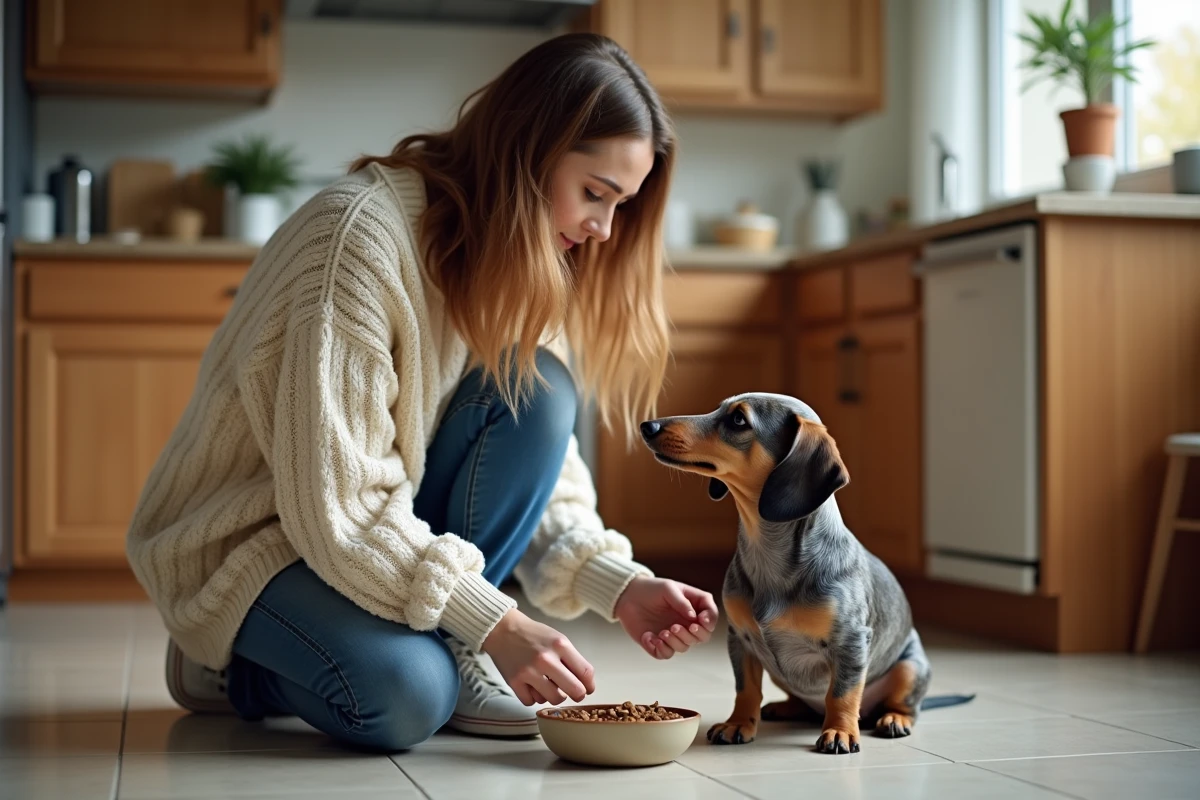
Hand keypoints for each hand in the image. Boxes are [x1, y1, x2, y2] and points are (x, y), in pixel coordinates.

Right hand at [481, 609, 595, 705]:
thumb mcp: (558, 639)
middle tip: (574, 694)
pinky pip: (532, 702)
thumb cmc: (534, 635)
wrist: (503, 629)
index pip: (586, 672)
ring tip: (549, 686)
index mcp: (560, 645)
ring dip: (554, 696)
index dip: (590, 685)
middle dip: (578, 695)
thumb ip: (572, 659)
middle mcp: (545, 658)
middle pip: (575, 690)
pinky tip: (532, 686)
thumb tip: (585, 684)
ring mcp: (529, 671)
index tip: (588, 689)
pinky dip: (534, 697)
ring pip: (554, 699)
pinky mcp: (514, 682)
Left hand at [614, 576, 718, 658]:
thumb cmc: (651, 588)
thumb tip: (694, 617)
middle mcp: (687, 622)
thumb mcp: (668, 588)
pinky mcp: (659, 643)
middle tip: (675, 627)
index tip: (701, 621)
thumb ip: (682, 601)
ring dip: (675, 642)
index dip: (710, 621)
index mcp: (694, 606)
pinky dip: (660, 649)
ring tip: (662, 632)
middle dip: (692, 635)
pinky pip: (666, 654)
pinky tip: (649, 637)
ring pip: (684, 647)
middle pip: (702, 637)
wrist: (627, 596)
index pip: (711, 617)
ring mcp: (674, 634)